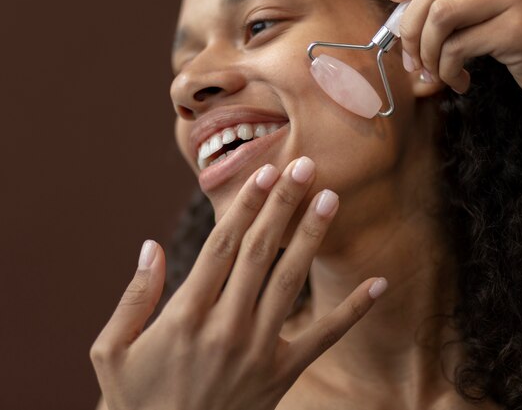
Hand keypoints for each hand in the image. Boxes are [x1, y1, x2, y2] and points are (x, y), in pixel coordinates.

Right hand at [90, 157, 386, 409]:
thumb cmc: (137, 398)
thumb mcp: (112, 350)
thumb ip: (133, 296)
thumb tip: (150, 247)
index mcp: (185, 314)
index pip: (223, 246)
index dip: (245, 205)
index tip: (264, 173)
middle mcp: (225, 325)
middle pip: (261, 251)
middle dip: (283, 204)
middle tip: (304, 166)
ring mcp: (258, 350)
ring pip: (290, 280)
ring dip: (312, 236)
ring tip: (329, 198)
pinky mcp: (282, 373)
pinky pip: (325, 337)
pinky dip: (354, 310)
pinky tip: (378, 282)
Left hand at [389, 0, 521, 122]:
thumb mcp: (507, 18)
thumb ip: (469, 11)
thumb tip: (409, 13)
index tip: (394, 0)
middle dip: (410, 31)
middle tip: (414, 60)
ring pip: (440, 16)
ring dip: (426, 53)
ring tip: (437, 74)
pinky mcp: (518, 29)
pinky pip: (457, 47)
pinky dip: (448, 70)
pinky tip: (461, 82)